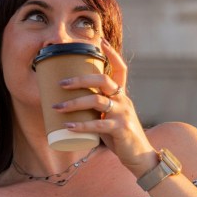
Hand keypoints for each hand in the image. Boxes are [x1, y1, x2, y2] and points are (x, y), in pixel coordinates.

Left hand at [53, 39, 157, 175]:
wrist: (139, 156)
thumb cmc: (120, 135)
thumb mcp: (110, 116)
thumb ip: (97, 108)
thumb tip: (70, 102)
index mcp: (121, 94)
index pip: (120, 68)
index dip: (112, 53)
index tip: (100, 40)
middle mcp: (124, 100)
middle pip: (103, 80)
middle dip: (80, 79)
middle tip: (61, 83)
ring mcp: (123, 113)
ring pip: (97, 101)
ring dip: (74, 103)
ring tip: (56, 107)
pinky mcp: (121, 129)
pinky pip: (98, 124)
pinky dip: (81, 125)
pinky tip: (68, 126)